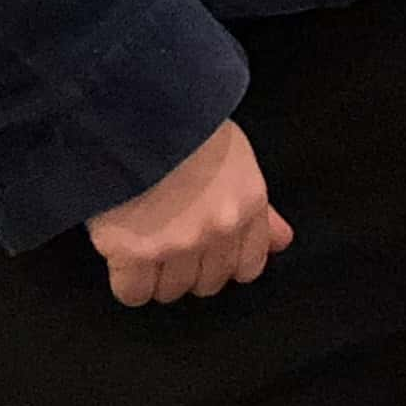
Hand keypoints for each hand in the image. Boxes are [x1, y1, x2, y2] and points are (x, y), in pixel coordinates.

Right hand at [85, 119, 289, 307]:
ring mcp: (176, 244)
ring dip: (157, 276)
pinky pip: (133, 294)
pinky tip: (123, 258)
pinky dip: (128, 283)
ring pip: (171, 291)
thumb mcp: (237, 159)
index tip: (208, 253)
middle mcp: (218, 231)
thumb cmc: (188, 126)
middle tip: (170, 242)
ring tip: (144, 243)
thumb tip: (282, 242)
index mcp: (248, 204)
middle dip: (191, 269)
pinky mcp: (132, 252)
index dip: (225, 263)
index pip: (249, 266)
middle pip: (208, 283)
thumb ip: (261, 209)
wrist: (138, 112)